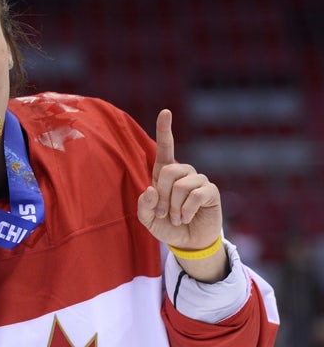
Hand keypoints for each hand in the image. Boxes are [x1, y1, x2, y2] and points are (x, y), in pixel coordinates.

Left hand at [138, 109, 227, 281]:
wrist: (188, 243)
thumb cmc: (167, 226)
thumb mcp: (147, 220)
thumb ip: (143, 206)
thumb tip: (150, 189)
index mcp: (164, 174)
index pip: (165, 147)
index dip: (165, 129)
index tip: (166, 112)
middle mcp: (182, 173)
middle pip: (168, 171)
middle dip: (161, 196)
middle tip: (162, 213)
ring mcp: (198, 180)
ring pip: (180, 185)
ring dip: (173, 206)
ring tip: (176, 217)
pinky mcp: (211, 191)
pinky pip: (196, 194)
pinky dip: (186, 210)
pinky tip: (187, 217)